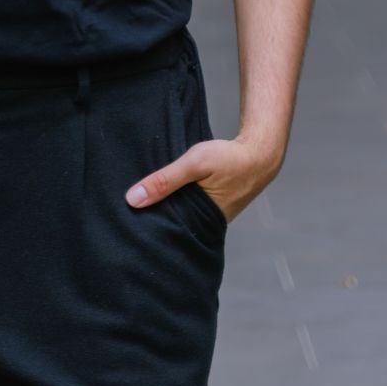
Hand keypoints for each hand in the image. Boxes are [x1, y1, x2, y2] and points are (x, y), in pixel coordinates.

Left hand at [124, 130, 281, 224]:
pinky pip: (190, 208)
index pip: (167, 232)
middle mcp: (205, 224)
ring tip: (141, 206)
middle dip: (155, 221)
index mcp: (200, 221)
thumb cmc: (229, 158)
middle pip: (173, 226)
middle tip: (127, 217)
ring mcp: (211, 216)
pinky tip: (165, 195)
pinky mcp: (213, 206)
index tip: (126, 226)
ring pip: (181, 216)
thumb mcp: (194, 164)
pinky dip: (178, 202)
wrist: (260, 153)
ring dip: (167, 209)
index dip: (148, 229)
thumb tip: (133, 199)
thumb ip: (164, 180)